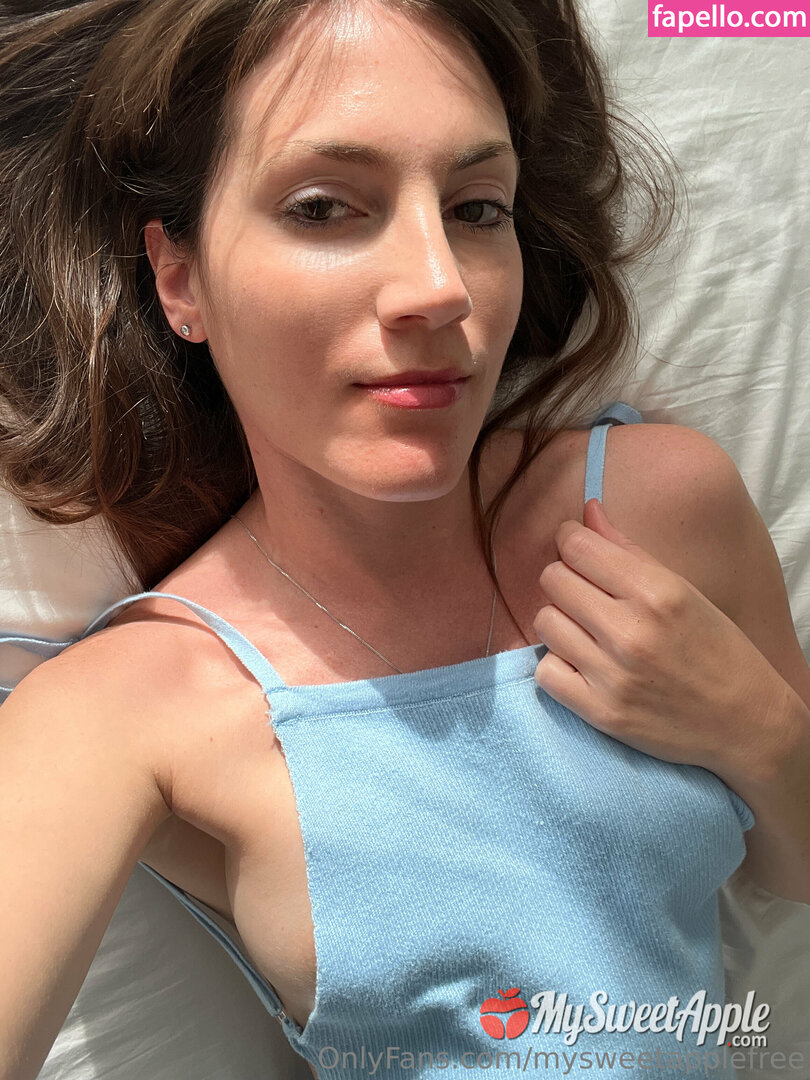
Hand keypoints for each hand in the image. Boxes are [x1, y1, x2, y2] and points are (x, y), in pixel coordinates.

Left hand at [533, 498, 788, 781]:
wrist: (746, 722)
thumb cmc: (716, 649)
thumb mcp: (683, 590)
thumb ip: (627, 549)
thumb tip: (586, 511)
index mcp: (657, 592)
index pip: (577, 547)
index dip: (570, 542)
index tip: (578, 550)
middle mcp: (631, 632)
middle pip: (553, 580)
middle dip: (565, 580)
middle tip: (586, 594)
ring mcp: (613, 675)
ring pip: (545, 622)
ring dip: (561, 623)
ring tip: (587, 632)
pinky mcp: (601, 712)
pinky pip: (545, 673)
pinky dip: (558, 666)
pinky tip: (583, 665)